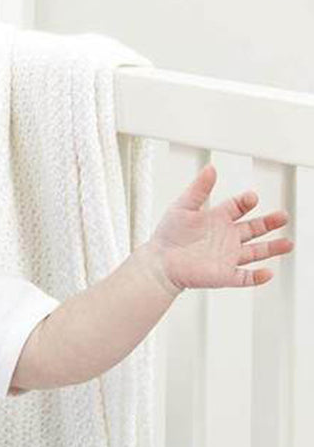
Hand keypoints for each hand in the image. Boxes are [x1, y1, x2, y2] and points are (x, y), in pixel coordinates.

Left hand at [147, 163, 293, 292]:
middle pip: (254, 229)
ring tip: (287, 243)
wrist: (158, 264)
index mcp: (217, 219)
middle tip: (282, 216)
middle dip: (269, 223)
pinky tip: (268, 272)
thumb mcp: (182, 207)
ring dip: (272, 248)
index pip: (239, 207)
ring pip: (255, 252)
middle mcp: (226, 237)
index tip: (251, 198)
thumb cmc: (167, 236)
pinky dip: (256, 277)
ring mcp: (227, 256)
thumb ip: (198, 189)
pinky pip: (245, 278)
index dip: (246, 202)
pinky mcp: (223, 275)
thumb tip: (210, 168)